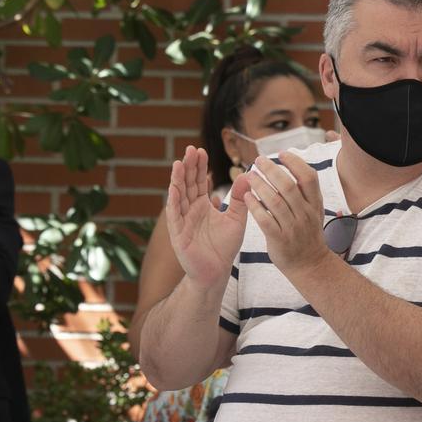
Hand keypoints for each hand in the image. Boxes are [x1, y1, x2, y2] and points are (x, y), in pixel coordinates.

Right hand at [165, 145, 249, 287]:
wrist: (217, 271)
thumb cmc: (224, 246)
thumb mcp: (237, 219)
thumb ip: (241, 198)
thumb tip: (248, 175)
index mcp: (202, 205)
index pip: (199, 181)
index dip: (199, 166)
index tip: (201, 150)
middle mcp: (190, 210)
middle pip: (188, 184)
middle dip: (189, 167)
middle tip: (191, 149)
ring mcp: (182, 221)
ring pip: (179, 196)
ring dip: (178, 180)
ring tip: (179, 163)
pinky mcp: (178, 233)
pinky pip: (175, 215)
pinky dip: (174, 201)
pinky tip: (174, 188)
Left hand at [243, 151, 327, 275]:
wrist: (309, 264)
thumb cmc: (307, 234)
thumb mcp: (313, 211)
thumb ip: (305, 192)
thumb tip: (291, 166)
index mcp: (315, 204)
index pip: (309, 177)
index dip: (295, 163)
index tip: (281, 154)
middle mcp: (305, 214)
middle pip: (288, 186)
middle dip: (271, 170)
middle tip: (258, 161)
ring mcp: (293, 227)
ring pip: (275, 201)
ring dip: (260, 185)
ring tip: (249, 175)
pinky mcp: (280, 239)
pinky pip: (265, 219)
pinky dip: (255, 206)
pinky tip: (247, 197)